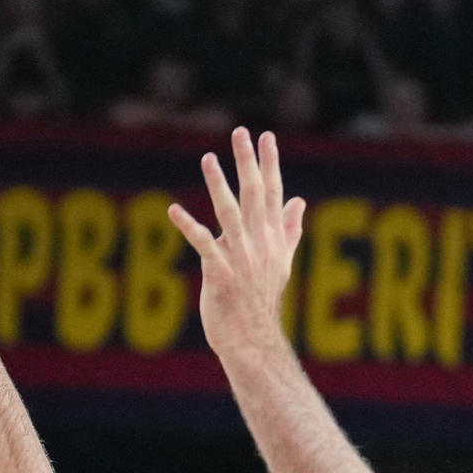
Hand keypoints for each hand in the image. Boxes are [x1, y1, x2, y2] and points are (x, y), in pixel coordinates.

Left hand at [167, 128, 307, 359]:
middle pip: (254, 196)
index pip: (273, 193)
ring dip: (218, 186)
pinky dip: (189, 227)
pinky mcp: (221, 274)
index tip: (266, 136)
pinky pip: (204, 245)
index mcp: (272, 239)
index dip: (269, 164)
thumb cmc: (260, 301)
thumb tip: (298, 202)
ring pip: (230, 214)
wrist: (252, 340)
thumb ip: (288, 230)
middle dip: (247, 163)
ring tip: (208, 159)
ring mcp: (241, 259)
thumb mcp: (280, 263)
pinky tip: (174, 210)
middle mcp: (259, 244)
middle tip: (240, 132)